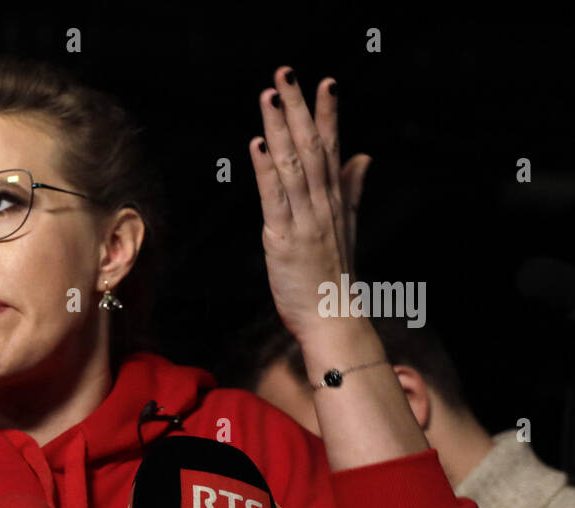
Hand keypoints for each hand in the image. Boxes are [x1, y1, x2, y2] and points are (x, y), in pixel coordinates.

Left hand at [251, 66, 372, 345]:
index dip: (328, 114)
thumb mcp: (347, 227)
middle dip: (298, 108)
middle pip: (311, 147)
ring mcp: (305, 220)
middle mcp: (323, 204)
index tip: (326, 82)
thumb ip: (353, 189)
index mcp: (336, 200)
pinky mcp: (283, 239)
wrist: (334, 318)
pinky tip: (258, 144)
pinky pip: (275, 198)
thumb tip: (364, 156)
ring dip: (279, 128)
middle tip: (287, 74)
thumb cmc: (334, 277)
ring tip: (270, 97)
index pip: (333, 148)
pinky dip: (266, 170)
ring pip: (292, 164)